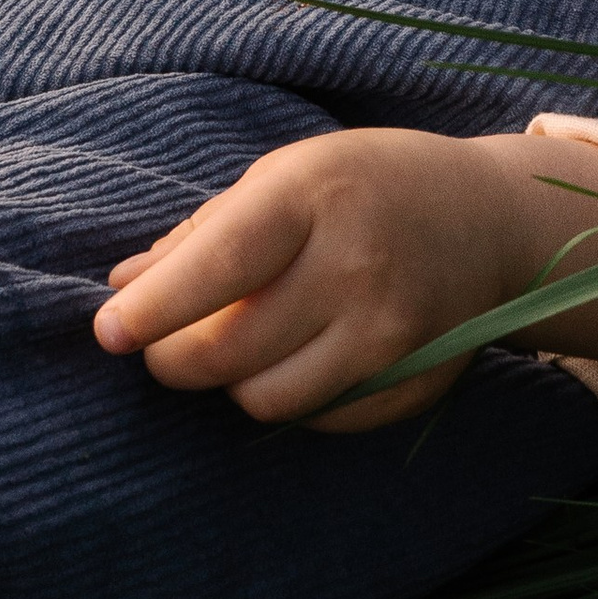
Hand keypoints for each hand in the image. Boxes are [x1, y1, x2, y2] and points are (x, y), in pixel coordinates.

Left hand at [92, 126, 597, 430]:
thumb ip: (201, 236)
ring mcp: (395, 334)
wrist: (488, 220)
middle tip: (162, 348)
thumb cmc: (363, 187)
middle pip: (227, 353)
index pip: (215, 269)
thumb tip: (121, 292)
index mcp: (315, 196)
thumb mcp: (283, 178)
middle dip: (174, 359)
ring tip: (244, 346)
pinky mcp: (417, 384)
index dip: (151, 312)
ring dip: (236, 382)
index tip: (108, 333)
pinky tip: (304, 359)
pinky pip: (320, 420)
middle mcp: (359, 266)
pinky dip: (295, 399)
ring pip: (267, 400)